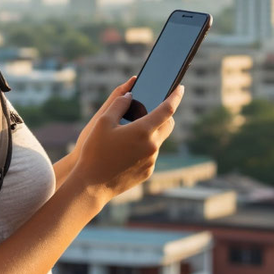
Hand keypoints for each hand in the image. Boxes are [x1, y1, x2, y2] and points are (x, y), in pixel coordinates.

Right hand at [69, 83, 184, 204]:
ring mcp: (151, 161)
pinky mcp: (147, 172)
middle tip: (156, 108)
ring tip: (131, 131)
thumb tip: (130, 95)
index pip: (167, 109)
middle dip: (166, 114)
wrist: (92, 185)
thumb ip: (118, 103)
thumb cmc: (95, 151)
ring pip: (158, 140)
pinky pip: (150, 155)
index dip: (176, 96)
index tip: (180, 88)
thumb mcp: (102, 121)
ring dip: (151, 132)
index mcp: (143, 131)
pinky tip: (127, 150)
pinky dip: (144, 147)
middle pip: (168, 125)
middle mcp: (152, 146)